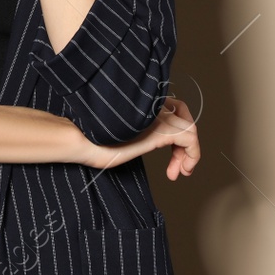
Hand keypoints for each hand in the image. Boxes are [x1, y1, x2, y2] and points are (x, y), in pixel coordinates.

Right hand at [79, 97, 200, 179]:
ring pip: (189, 127)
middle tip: (181, 165)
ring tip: (182, 170)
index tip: (172, 156)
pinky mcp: (160, 129)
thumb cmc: (93, 140)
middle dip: (185, 141)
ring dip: (189, 153)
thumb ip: (139, 130)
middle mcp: (152, 106)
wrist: (82, 140)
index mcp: (143, 104)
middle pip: (183, 115)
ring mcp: (157, 116)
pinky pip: (190, 138)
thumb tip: (150, 139)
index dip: (177, 130)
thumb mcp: (123, 133)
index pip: (171, 107)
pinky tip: (182, 169)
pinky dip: (193, 154)